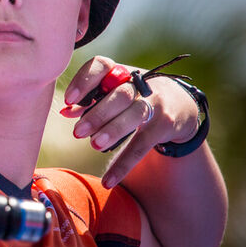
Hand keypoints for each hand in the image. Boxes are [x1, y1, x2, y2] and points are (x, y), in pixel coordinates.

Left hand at [60, 56, 199, 187]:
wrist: (181, 105)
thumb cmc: (134, 97)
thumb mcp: (114, 93)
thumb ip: (89, 100)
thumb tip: (65, 111)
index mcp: (121, 72)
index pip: (102, 66)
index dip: (85, 80)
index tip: (69, 100)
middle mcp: (139, 84)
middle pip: (120, 95)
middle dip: (97, 114)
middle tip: (77, 132)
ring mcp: (155, 104)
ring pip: (134, 115)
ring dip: (113, 130)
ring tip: (94, 145)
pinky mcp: (164, 125)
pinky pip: (142, 145)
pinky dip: (124, 164)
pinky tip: (108, 180)